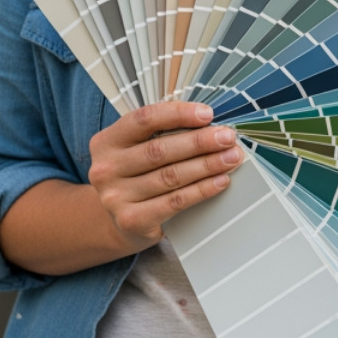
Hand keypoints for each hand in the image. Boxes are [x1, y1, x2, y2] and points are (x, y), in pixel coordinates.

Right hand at [87, 101, 243, 254]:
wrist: (118, 223)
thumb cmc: (136, 177)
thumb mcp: (137, 150)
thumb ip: (163, 133)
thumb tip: (209, 124)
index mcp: (107, 141)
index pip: (144, 119)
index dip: (178, 114)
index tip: (207, 114)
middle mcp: (106, 168)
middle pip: (160, 150)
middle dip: (200, 142)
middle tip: (227, 138)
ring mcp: (116, 197)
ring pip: (171, 176)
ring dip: (207, 165)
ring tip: (231, 158)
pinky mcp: (132, 220)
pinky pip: (175, 201)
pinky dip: (202, 190)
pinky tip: (220, 181)